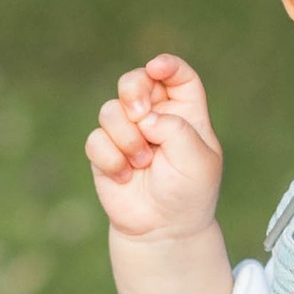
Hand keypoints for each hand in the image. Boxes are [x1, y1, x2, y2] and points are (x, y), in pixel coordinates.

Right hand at [87, 54, 223, 243]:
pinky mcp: (104, 151)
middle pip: (135, 80)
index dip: (167, 65)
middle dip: (133, 90)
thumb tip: (144, 117)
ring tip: (143, 163)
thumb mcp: (197, 161)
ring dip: (126, 138)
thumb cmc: (188, 192)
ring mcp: (126, 132)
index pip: (177, 75)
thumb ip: (176, 130)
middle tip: (139, 114)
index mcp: (184, 112)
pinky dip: (111, 159)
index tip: (157, 67)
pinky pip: (96, 140)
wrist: (163, 228)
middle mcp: (153, 116)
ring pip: (110, 111)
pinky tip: (125, 177)